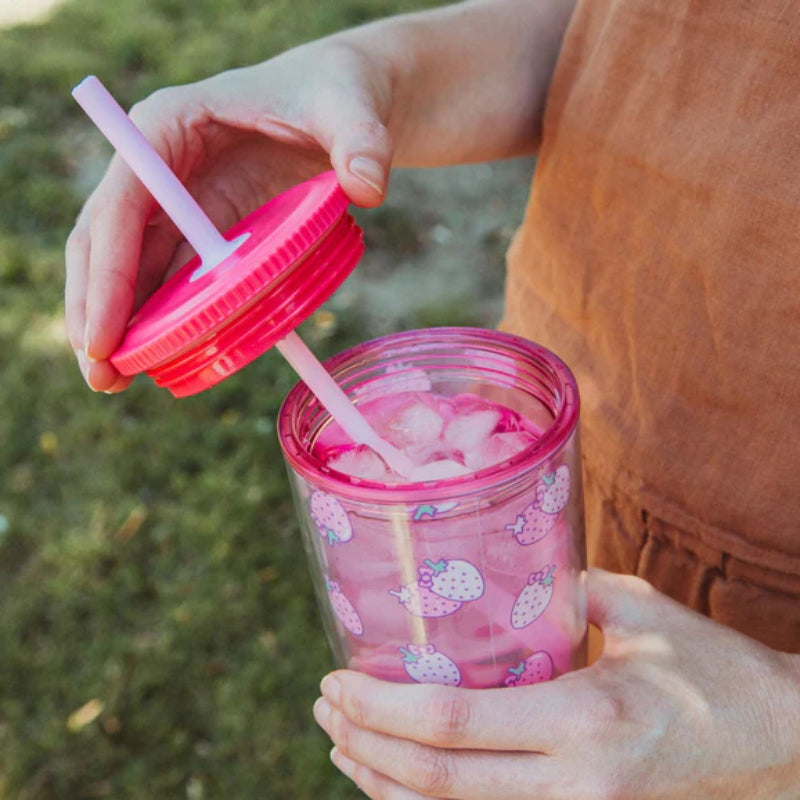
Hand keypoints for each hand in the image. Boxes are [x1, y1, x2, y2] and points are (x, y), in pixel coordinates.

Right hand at [65, 40, 393, 391]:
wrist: (348, 103)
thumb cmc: (338, 91)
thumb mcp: (350, 106)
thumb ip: (361, 140)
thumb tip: (368, 188)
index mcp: (172, 124)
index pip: (123, 202)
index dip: (109, 271)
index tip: (105, 333)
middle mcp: (163, 166)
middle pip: (108, 240)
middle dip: (99, 306)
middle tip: (101, 374)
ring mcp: (181, 201)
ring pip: (133, 266)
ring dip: (122, 322)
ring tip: (112, 380)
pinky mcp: (206, 229)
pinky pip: (172, 278)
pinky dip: (160, 317)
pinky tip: (156, 357)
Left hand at [313, 568, 799, 798]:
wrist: (777, 745)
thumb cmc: (712, 667)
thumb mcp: (639, 610)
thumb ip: (564, 588)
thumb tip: (501, 566)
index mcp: (585, 717)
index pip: (454, 723)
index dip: (380, 708)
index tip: (336, 679)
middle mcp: (574, 783)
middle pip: (436, 782)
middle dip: (365, 745)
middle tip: (322, 704)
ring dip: (383, 783)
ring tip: (340, 742)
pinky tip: (396, 779)